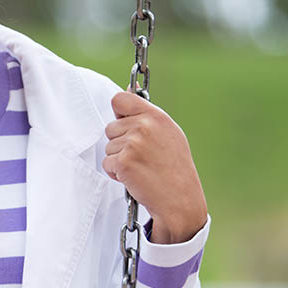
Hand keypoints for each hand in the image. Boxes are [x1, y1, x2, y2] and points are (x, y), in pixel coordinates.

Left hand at [103, 91, 207, 243]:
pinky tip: (135, 177)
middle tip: (141, 156)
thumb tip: (131, 87)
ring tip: (140, 167)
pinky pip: (107, 163)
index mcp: (156, 116)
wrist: (179, 199)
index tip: (126, 124)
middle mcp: (144, 126)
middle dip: (120, 143)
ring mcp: (133, 144)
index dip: (119, 112)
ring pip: (108, 147)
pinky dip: (116, 173)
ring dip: (118, 159)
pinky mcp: (123, 162)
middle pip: (111, 127)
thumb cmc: (174, 168)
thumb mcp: (169, 133)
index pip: (120, 99)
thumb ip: (147, 114)